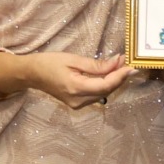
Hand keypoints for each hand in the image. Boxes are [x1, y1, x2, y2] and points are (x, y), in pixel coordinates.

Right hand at [0, 50, 132, 108]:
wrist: (31, 74)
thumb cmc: (49, 63)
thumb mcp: (72, 59)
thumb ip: (96, 64)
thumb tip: (117, 63)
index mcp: (75, 88)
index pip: (105, 85)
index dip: (120, 76)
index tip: (132, 66)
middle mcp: (78, 100)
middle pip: (107, 90)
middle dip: (119, 77)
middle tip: (127, 62)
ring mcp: (78, 104)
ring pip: (103, 93)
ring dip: (114, 80)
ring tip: (120, 65)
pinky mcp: (78, 104)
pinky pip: (97, 94)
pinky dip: (105, 84)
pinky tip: (109, 74)